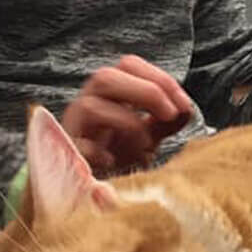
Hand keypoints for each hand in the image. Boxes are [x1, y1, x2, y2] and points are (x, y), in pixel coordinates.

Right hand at [61, 55, 192, 175]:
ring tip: (145, 142)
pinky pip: (78, 148)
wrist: (91, 186)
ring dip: (126, 122)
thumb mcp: (149, 132)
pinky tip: (114, 162)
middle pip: (106, 77)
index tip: (184, 105)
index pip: (129, 65)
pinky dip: (100, 154)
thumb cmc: (119, 152)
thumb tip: (186, 109)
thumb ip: (168, 120)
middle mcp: (88, 101)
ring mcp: (73, 127)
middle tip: (171, 114)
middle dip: (146, 91)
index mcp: (110, 91)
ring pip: (90, 107)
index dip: (160, 79)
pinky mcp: (66, 154)